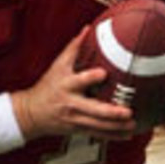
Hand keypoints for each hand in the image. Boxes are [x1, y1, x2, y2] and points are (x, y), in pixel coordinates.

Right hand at [12, 31, 135, 140]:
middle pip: (92, 110)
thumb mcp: (57, 65)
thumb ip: (74, 47)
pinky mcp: (78, 130)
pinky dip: (113, 136)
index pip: (78, 81)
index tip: (103, 73)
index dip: (90, 77)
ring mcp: (75, 119)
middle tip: (128, 111)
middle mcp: (71, 104)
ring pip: (98, 126)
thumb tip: (89, 28)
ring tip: (133, 124)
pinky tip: (127, 135)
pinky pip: (98, 134)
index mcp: (66, 85)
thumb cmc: (49, 85)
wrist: (32, 113)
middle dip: (111, 112)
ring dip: (117, 127)